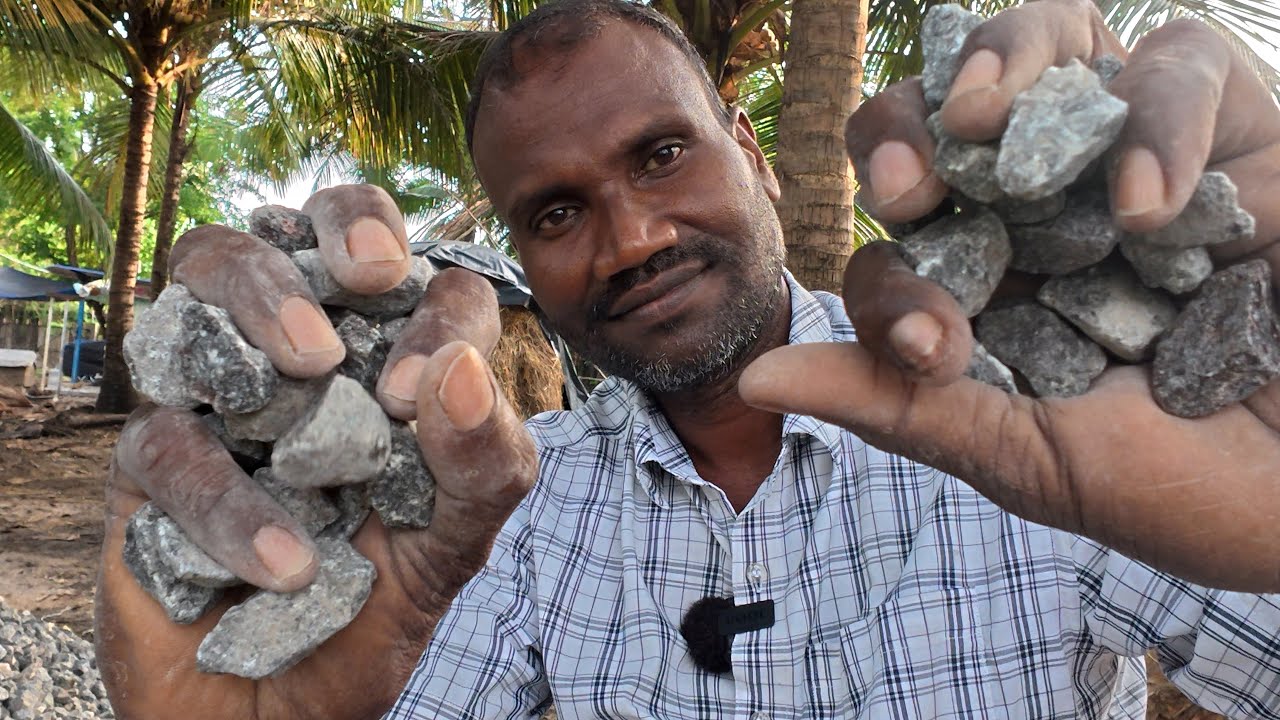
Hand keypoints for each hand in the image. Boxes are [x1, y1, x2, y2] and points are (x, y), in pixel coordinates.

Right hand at [95, 186, 538, 718]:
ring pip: (204, 270)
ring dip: (258, 294)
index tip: (419, 392)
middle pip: (301, 224)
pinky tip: (288, 563)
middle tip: (368, 277)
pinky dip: (226, 496)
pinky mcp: (151, 456)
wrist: (279, 713)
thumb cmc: (373, 611)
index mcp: (384, 361)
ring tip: (309, 367)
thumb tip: (462, 370)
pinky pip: (165, 435)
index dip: (433, 307)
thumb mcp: (455, 544)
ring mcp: (219, 392)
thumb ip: (484, 465)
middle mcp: (298, 356)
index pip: (420, 282)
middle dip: (340, 222)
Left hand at [740, 0, 1279, 591]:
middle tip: (902, 188)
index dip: (890, 282)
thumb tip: (758, 381)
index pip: (897, 248)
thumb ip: (898, 408)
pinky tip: (1148, 203)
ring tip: (980, 114)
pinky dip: (1160, 115)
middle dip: (902, 135)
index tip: (933, 353)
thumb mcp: (1025, 454)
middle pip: (940, 118)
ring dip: (1001, 59)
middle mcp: (1047, 206)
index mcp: (989, 282)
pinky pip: (1181, 66)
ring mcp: (1135, 153)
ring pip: (1050, 44)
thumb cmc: (1185, 487)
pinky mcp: (1236, 125)